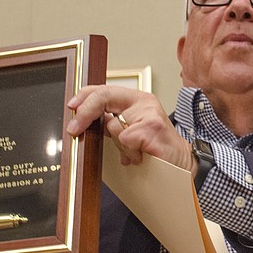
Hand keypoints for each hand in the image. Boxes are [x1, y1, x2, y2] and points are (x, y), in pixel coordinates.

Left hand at [66, 85, 194, 170]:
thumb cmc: (154, 147)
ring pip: (113, 127)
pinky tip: (141, 156)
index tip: (71, 107)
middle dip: (84, 113)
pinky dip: (129, 153)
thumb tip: (82, 121)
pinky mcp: (152, 128)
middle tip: (73, 129)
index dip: (84, 96)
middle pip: (103, 97)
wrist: (181, 163)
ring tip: (134, 152)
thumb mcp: (129, 130)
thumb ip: (111, 122)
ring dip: (118, 146)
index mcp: (136, 99)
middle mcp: (143, 102)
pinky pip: (125, 140)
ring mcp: (149, 114)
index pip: (104, 89)